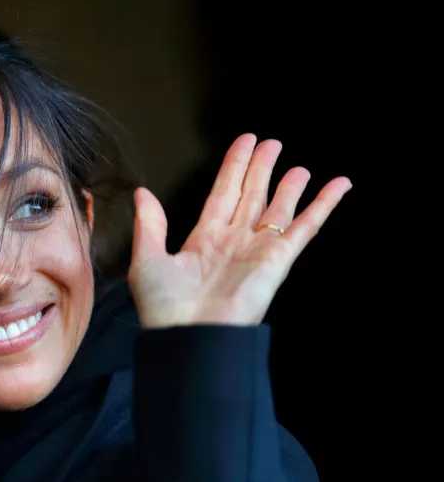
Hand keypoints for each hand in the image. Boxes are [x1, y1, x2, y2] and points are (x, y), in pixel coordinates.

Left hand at [127, 134, 351, 328]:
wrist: (190, 338)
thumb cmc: (165, 307)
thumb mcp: (147, 260)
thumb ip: (149, 225)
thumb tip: (143, 194)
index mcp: (204, 239)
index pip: (222, 192)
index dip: (234, 167)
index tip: (245, 143)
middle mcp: (233, 242)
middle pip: (252, 195)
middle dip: (261, 169)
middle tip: (272, 144)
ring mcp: (257, 250)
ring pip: (278, 209)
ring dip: (290, 187)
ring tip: (298, 166)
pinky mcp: (278, 261)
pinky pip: (305, 228)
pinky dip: (323, 206)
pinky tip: (338, 185)